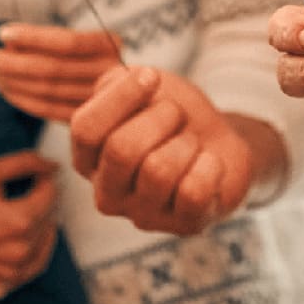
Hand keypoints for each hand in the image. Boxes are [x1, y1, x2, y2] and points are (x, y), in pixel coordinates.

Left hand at [0, 22, 122, 121]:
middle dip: (10, 61)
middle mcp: (109, 74)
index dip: (32, 37)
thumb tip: (9, 43)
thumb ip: (51, 40)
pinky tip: (4, 89)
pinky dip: (21, 100)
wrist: (133, 93)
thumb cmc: (95, 55)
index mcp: (111, 45)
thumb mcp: (84, 37)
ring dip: (10, 80)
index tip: (2, 32)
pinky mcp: (85, 119)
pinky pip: (47, 111)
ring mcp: (98, 100)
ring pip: (46, 90)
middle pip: (52, 68)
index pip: (68, 42)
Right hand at [0, 150, 59, 299]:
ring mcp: (9, 274)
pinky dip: (28, 257)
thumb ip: (25, 162)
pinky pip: (26, 272)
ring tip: (25, 215)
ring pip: (43, 247)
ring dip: (40, 229)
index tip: (36, 175)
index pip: (51, 194)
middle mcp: (19, 251)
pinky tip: (18, 243)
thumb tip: (53, 165)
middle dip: (42, 203)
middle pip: (49, 219)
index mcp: (20, 220)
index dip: (44, 180)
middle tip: (27, 192)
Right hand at [68, 66, 250, 235]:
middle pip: (121, 150)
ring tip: (191, 142)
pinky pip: (193, 192)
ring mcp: (143, 216)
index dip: (121, 97)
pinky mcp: (183, 226)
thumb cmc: (173, 116)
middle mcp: (107, 195)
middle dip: (161, 117)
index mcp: (88, 160)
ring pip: (159, 170)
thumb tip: (119, 84)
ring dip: (186, 142)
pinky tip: (208, 164)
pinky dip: (209, 166)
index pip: (85, 129)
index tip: (152, 77)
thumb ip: (116, 81)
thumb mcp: (142, 87)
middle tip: (177, 115)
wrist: (219, 143)